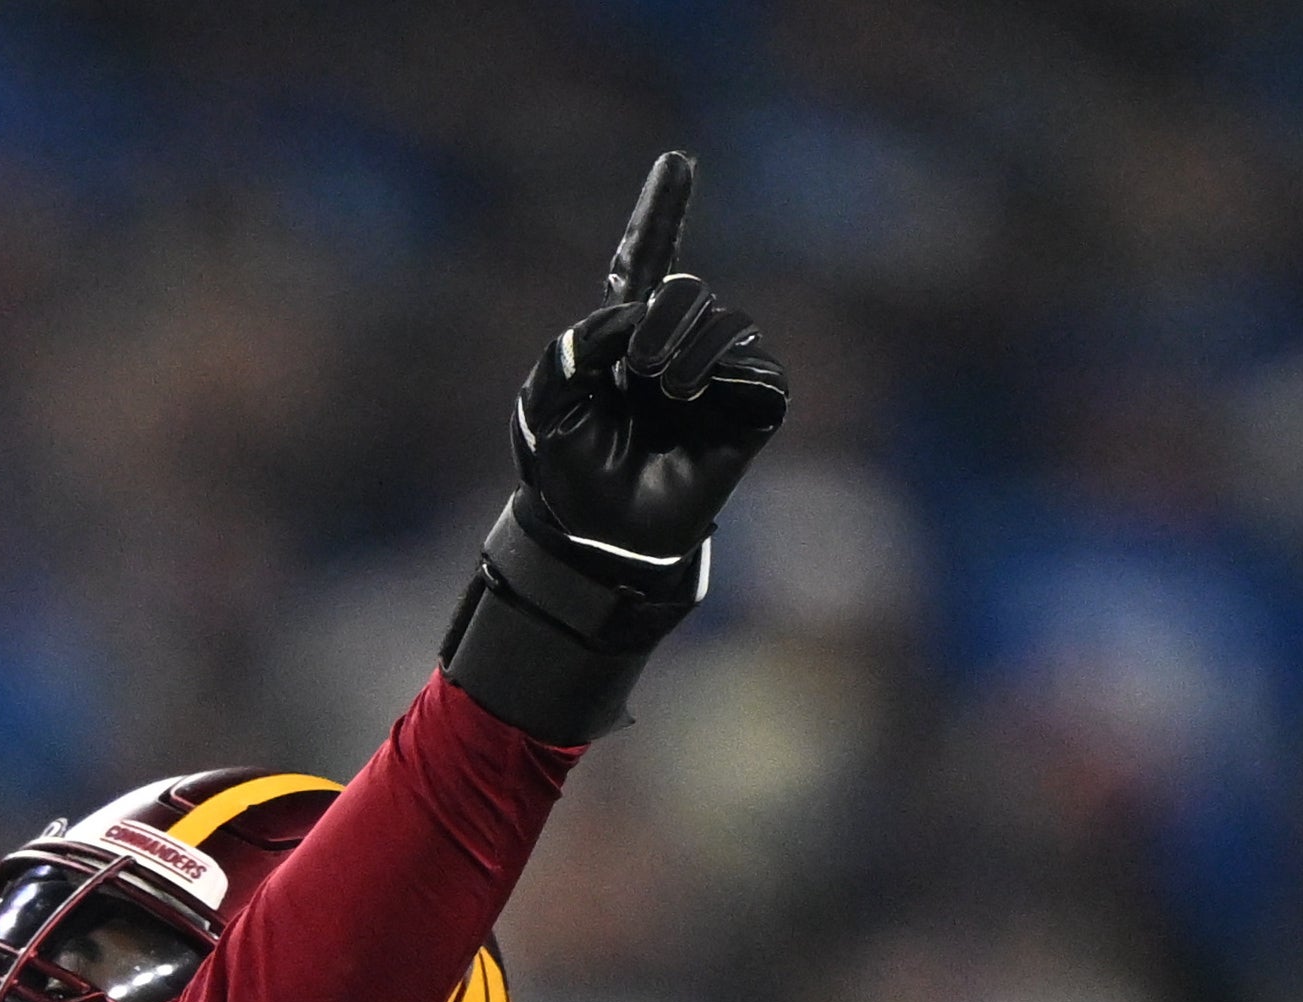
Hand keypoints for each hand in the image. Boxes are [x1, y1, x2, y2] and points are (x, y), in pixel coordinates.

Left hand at [511, 151, 789, 576]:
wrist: (600, 539)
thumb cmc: (567, 475)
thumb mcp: (546, 404)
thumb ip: (574, 349)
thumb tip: (632, 324)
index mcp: (622, 337)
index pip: (643, 260)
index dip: (662, 209)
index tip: (677, 160)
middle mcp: (672, 348)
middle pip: (685, 288)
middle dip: (663, 314)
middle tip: (641, 366)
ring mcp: (714, 377)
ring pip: (723, 320)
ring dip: (690, 346)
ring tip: (665, 388)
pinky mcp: (748, 409)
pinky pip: (756, 368)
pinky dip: (725, 372)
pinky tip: (694, 397)